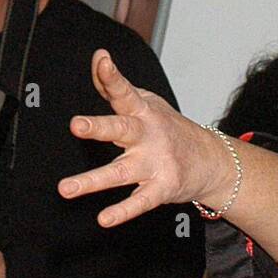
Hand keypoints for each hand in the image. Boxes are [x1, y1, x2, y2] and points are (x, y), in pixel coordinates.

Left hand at [60, 50, 226, 227]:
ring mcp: (155, 163)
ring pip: (120, 172)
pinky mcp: (162, 188)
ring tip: (67, 188)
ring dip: (93, 181)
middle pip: (122, 129)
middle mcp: (148, 136)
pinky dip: (123, 211)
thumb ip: (115, 86)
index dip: (112, 76)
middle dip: (99, 127)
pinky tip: (104, 218)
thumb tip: (97, 59)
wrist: (211, 161)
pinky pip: (140, 201)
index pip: (125, 91)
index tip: (103, 62)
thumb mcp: (146, 102)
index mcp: (143, 112)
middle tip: (76, 125)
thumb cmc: (170, 129)